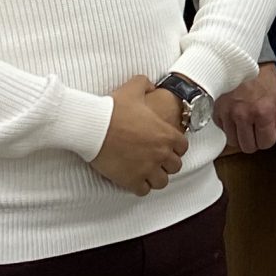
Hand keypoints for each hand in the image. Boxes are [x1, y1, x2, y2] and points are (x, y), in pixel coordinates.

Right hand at [91, 75, 187, 193]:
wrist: (92, 126)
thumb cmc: (113, 108)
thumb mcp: (133, 88)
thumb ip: (146, 84)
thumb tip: (152, 86)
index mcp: (166, 134)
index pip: (183, 148)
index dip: (175, 148)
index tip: (165, 147)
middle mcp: (161, 153)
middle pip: (175, 167)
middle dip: (166, 164)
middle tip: (155, 160)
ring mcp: (147, 168)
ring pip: (161, 182)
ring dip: (155, 177)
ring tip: (146, 173)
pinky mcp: (131, 180)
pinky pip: (143, 191)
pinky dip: (140, 187)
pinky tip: (133, 179)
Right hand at [214, 63, 275, 153]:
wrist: (243, 59)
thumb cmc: (264, 75)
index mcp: (263, 112)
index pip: (266, 143)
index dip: (269, 139)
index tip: (268, 132)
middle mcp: (244, 115)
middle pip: (248, 147)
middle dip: (255, 141)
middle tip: (256, 130)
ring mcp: (228, 113)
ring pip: (233, 142)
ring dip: (240, 137)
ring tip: (245, 124)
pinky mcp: (217, 110)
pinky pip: (222, 130)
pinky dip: (229, 128)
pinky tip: (235, 117)